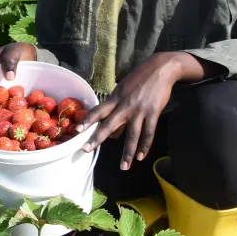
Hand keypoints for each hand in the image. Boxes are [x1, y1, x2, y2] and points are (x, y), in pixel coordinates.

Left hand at [80, 52, 205, 168]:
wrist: (160, 68)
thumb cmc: (139, 79)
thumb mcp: (123, 89)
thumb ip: (116, 106)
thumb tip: (113, 128)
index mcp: (115, 98)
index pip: (97, 111)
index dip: (86, 121)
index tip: (76, 131)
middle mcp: (124, 105)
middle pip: (109, 125)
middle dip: (97, 139)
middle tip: (86, 150)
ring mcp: (139, 110)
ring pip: (132, 135)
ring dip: (127, 153)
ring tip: (123, 167)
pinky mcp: (153, 112)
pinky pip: (149, 133)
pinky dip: (145, 146)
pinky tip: (141, 157)